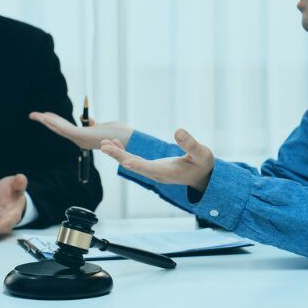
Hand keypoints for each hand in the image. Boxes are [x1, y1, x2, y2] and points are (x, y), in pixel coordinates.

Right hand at [29, 112, 132, 149]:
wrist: (130, 140)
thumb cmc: (121, 134)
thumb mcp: (104, 126)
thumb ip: (94, 124)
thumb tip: (90, 120)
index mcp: (84, 139)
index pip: (66, 129)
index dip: (55, 121)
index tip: (46, 115)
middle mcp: (79, 140)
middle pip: (59, 128)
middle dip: (46, 121)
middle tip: (33, 115)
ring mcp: (80, 139)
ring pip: (59, 128)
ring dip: (46, 120)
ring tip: (34, 115)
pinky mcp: (82, 135)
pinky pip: (64, 127)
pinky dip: (53, 122)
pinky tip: (45, 117)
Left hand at [99, 129, 214, 191]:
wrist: (202, 176)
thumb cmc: (203, 164)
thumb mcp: (202, 153)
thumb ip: (190, 144)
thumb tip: (178, 131)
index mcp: (168, 171)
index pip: (150, 168)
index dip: (138, 165)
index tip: (125, 161)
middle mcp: (156, 174)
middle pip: (134, 165)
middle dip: (119, 156)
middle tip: (104, 146)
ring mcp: (152, 172)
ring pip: (131, 163)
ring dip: (117, 154)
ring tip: (104, 144)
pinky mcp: (151, 168)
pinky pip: (134, 161)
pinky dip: (124, 153)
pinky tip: (115, 144)